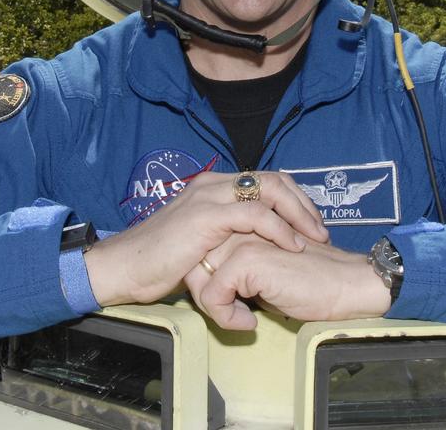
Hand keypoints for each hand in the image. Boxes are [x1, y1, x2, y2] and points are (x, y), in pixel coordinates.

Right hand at [84, 171, 328, 306]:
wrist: (125, 267)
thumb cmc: (159, 261)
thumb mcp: (200, 242)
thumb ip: (226, 236)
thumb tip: (252, 250)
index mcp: (213, 187)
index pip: (265, 180)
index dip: (293, 199)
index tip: (310, 225)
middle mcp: (213, 184)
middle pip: (273, 179)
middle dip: (303, 203)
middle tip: (320, 230)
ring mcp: (209, 196)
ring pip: (269, 189)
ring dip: (298, 213)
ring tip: (314, 237)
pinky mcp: (206, 216)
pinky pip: (254, 215)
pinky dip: (279, 229)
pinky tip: (292, 246)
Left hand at [186, 234, 391, 329]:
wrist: (345, 285)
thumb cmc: (313, 282)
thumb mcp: (268, 271)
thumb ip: (242, 268)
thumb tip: (215, 287)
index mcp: (245, 223)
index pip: (203, 251)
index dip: (209, 283)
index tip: (233, 306)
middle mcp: (239, 225)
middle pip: (195, 262)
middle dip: (206, 295)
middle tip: (236, 315)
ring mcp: (241, 239)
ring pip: (198, 277)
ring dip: (214, 307)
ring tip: (242, 319)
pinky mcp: (246, 258)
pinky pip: (212, 295)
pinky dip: (225, 317)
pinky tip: (250, 324)